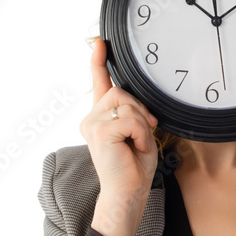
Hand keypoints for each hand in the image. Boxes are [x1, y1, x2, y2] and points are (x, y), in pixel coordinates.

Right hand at [80, 38, 158, 235]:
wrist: (127, 194)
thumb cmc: (133, 168)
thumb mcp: (138, 133)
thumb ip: (133, 113)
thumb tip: (134, 102)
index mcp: (100, 117)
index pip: (99, 83)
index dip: (99, 60)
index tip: (101, 42)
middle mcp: (91, 118)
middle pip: (122, 92)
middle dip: (141, 111)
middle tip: (144, 134)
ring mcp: (92, 124)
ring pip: (128, 104)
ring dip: (142, 125)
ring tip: (137, 144)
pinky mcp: (99, 131)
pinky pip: (130, 119)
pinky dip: (141, 134)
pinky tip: (136, 148)